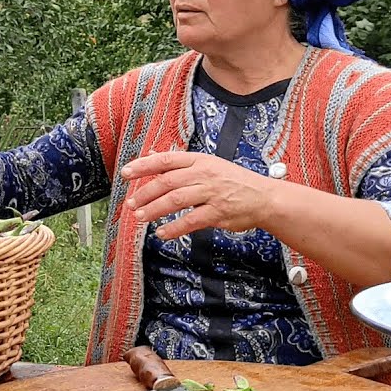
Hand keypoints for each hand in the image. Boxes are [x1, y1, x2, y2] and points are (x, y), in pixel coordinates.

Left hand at [121, 151, 275, 238]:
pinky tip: (162, 233)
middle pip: (167, 181)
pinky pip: (191, 221)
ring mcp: (212, 193)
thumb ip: (178, 164)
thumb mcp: (207, 164)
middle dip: (145, 192)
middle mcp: (204, 174)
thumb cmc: (232, 181)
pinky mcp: (218, 213)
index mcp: (199, 160)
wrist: (264, 197)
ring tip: (140, 217)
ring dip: (155, 209)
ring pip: (176, 200)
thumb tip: (150, 156)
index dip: (144, 165)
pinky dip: (174, 228)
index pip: (166, 160)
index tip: (125, 172)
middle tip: (131, 203)